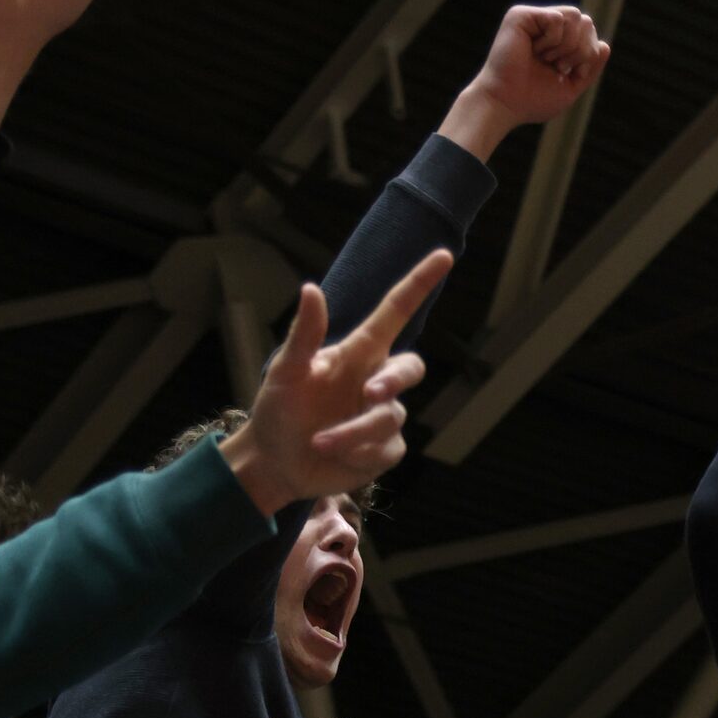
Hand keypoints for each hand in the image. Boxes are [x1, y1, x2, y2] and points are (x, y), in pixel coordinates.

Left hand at [220, 250, 450, 515]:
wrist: (274, 461)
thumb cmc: (279, 408)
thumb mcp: (285, 371)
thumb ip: (304, 334)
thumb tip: (311, 288)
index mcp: (357, 353)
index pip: (395, 311)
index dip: (419, 283)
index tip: (443, 256)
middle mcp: (375, 380)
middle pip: (411, 368)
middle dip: (396, 378)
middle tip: (371, 392)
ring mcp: (382, 416)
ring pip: (389, 418)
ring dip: (352, 432)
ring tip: (318, 442)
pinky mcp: (384, 449)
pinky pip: (387, 448)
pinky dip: (358, 454)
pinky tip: (333, 456)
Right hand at [440, 5, 611, 158]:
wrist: (505, 103)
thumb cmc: (532, 99)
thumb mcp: (571, 86)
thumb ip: (590, 68)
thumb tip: (605, 45)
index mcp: (558, 42)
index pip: (589, 32)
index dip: (589, 53)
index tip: (568, 72)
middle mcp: (546, 27)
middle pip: (586, 22)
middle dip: (580, 50)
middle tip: (557, 66)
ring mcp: (534, 19)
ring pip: (576, 16)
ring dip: (566, 45)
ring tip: (546, 59)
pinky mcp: (521, 15)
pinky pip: (557, 18)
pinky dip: (552, 40)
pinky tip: (535, 51)